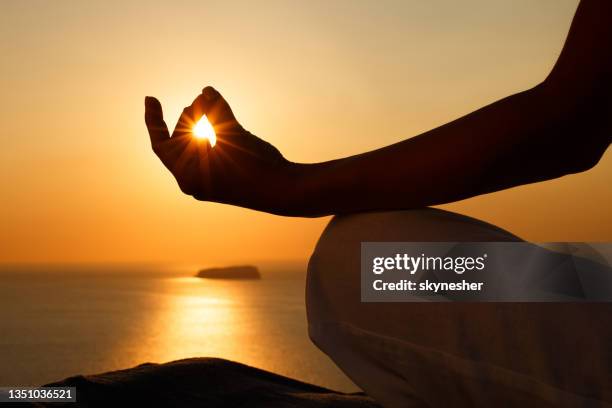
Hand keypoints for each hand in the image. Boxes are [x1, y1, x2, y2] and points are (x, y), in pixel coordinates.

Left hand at [145, 86, 293, 212]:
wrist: (284, 191)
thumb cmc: (257, 164)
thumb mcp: (234, 134)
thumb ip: (218, 111)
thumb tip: (206, 90)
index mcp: (188, 176)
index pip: (161, 145)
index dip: (154, 120)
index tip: (150, 99)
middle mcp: (193, 183)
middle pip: (179, 143)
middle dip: (188, 117)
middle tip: (204, 99)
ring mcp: (207, 184)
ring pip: (192, 149)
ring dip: (197, 126)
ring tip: (207, 106)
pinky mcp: (220, 181)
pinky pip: (205, 156)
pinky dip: (208, 137)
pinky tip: (217, 124)